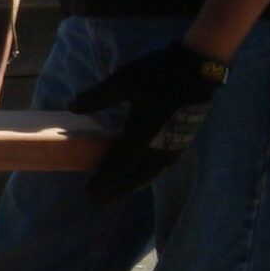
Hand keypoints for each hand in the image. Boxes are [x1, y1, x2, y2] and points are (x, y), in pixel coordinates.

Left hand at [67, 43, 228, 204]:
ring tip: (118, 190)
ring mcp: (173, 147)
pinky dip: (148, 175)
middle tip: (100, 200)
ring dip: (133, 185)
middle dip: (116, 190)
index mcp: (141, 136)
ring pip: (150, 174)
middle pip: (135, 178)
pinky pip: (162, 167)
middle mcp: (158, 148)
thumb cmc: (159, 74)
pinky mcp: (182, 141)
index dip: (104, 182)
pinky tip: (144, 172)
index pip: (118, 167)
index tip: (89, 194)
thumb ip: (98, 96)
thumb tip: (72, 107)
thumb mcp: (123, 81)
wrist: (198, 69)